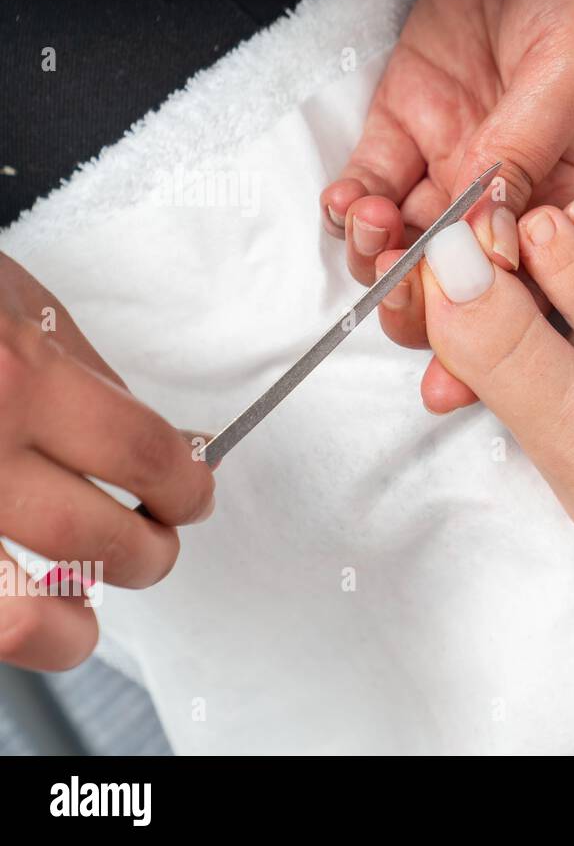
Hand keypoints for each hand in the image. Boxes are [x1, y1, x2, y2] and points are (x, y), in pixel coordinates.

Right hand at [0, 254, 214, 670]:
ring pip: (18, 617)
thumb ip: (96, 383)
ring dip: (70, 629)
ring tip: (82, 615)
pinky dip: (3, 624)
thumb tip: (176, 449)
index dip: (186, 489)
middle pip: (96, 538)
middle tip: (153, 547)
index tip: (192, 498)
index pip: (143, 456)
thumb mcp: (21, 307)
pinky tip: (14, 609)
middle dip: (147, 554)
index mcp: (13, 375)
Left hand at [318, 0, 573, 412]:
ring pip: (410, 242)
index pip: (535, 293)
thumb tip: (489, 242)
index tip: (456, 378)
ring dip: (382, 255)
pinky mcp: (414, 120)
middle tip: (406, 289)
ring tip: (375, 230)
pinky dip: (353, 204)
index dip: (497, 340)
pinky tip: (350, 203)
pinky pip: (375, 179)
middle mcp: (516, 194)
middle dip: (427, 301)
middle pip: (463, 282)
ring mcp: (460, 159)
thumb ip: (525, 157)